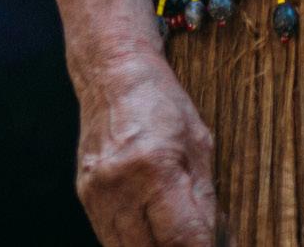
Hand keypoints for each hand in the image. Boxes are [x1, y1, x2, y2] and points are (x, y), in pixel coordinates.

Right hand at [75, 58, 219, 246]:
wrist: (113, 74)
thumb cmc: (160, 103)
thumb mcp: (199, 145)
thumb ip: (206, 202)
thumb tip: (218, 245)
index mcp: (155, 167)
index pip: (182, 240)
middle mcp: (120, 184)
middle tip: (195, 240)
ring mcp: (97, 194)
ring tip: (173, 234)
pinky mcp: (85, 198)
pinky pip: (111, 239)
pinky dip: (134, 243)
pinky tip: (150, 230)